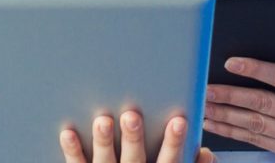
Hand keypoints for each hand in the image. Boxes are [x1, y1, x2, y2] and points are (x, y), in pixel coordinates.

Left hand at [58, 111, 214, 162]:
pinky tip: (68, 133)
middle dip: (133, 138)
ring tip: (102, 121)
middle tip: (131, 117)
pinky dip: (73, 151)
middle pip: (134, 160)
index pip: (169, 162)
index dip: (174, 143)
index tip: (179, 121)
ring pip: (104, 162)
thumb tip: (206, 154)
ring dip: (103, 142)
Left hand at [202, 49, 274, 158]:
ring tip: (204, 106)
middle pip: (263, 104)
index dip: (255, 70)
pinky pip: (257, 141)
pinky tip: (215, 123)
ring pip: (255, 126)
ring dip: (225, 116)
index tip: (230, 63)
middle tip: (207, 88)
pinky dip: (233, 132)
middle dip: (231, 96)